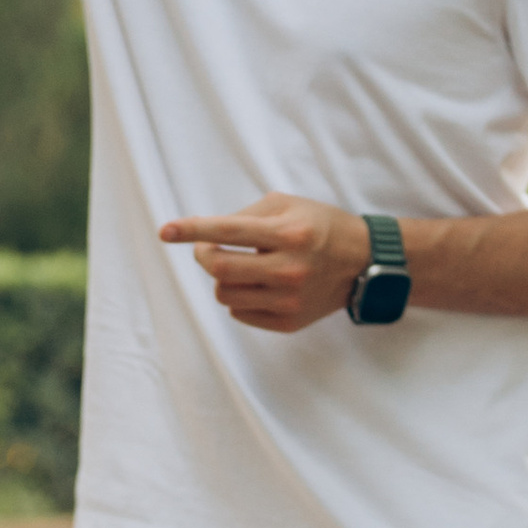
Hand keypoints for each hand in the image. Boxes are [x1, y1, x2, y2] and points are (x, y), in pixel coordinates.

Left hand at [159, 196, 369, 334]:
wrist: (362, 263)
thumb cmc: (318, 226)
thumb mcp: (288, 205)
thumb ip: (245, 214)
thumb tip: (205, 233)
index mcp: (289, 234)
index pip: (228, 231)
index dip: (192, 230)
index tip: (165, 231)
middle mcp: (289, 269)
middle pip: (220, 269)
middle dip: (204, 255)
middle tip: (207, 248)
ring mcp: (289, 300)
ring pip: (225, 294)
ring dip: (222, 278)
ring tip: (241, 266)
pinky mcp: (289, 322)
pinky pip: (239, 313)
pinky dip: (238, 297)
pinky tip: (257, 285)